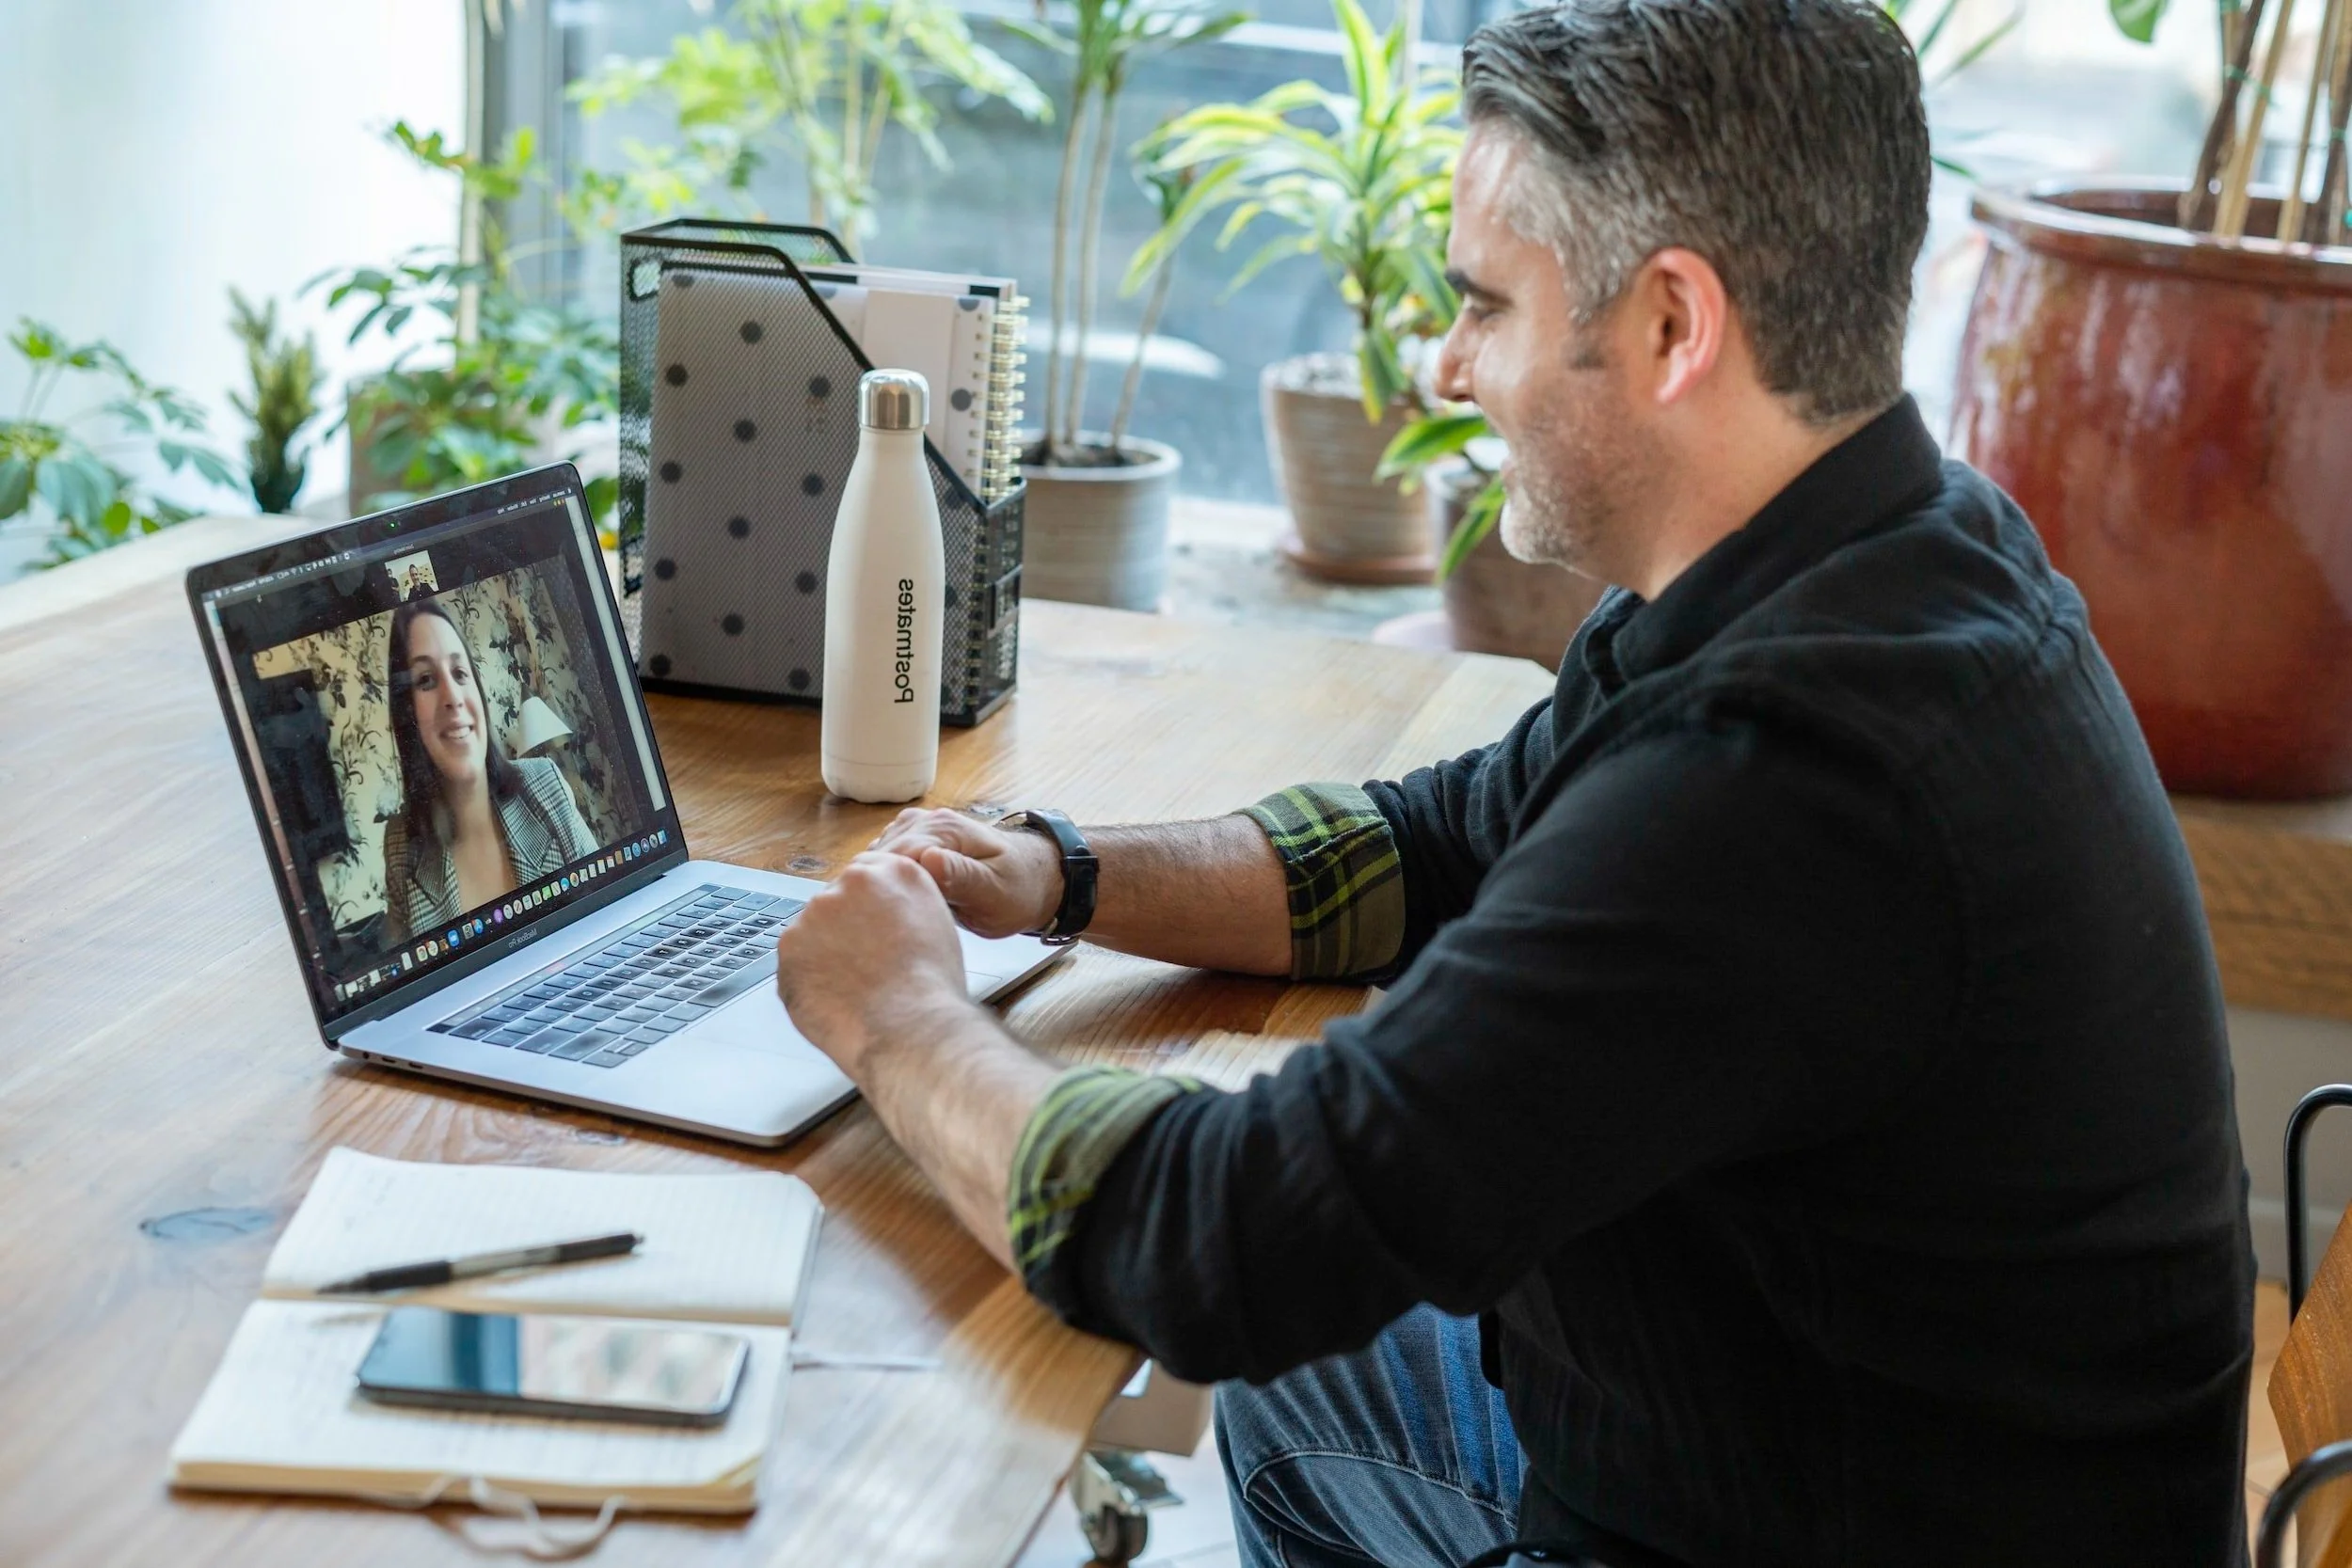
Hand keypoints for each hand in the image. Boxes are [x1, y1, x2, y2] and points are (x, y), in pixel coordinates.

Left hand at [774, 852, 972, 1077]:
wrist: (909, 1026)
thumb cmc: (931, 989)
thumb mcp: (937, 925)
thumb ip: (906, 906)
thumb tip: (886, 914)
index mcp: (896, 872)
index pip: (868, 874)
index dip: (868, 908)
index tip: (868, 929)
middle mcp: (852, 882)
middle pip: (837, 901)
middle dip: (844, 930)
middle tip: (864, 965)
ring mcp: (815, 912)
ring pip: (813, 932)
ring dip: (825, 954)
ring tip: (855, 988)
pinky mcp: (789, 945)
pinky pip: (796, 961)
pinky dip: (808, 980)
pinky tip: (836, 997)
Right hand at [870, 808, 1061, 938]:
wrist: (1034, 879)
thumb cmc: (1019, 890)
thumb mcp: (995, 892)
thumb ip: (962, 877)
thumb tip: (928, 860)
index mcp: (945, 830)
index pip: (893, 857)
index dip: (882, 890)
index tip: (881, 920)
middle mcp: (927, 822)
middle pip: (879, 856)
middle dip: (875, 889)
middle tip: (880, 926)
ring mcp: (919, 829)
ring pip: (877, 858)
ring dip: (877, 885)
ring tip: (884, 917)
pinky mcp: (916, 842)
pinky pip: (886, 860)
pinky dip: (883, 881)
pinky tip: (892, 903)